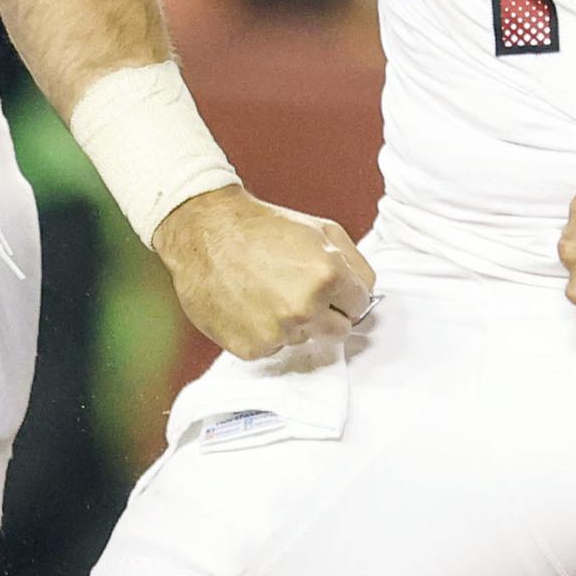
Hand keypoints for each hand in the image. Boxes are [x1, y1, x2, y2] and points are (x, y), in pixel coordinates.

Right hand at [151, 185, 375, 360]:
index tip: (332, 286)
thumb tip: (368, 293)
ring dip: (296, 322)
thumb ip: (356, 264)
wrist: (206, 234)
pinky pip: (275, 348)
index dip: (347, 293)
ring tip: (271, 291)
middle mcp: (305, 308)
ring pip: (306, 339)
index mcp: (328, 276)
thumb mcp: (323, 230)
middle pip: (340, 331)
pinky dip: (268, 331)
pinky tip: (253, 304)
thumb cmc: (265, 228)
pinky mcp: (252, 348)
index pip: (361, 305)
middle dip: (329, 313)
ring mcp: (278, 332)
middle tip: (304, 290)